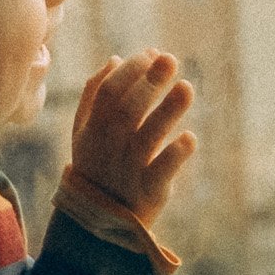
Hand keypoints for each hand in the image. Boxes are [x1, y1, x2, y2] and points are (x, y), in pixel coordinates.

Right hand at [71, 50, 196, 225]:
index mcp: (92, 128)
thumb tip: (115, 58)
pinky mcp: (148, 191)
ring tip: (187, 87)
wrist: (98, 221)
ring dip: (167, 111)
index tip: (152, 53)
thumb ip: (94, 94)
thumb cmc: (97, 165)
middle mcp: (108, 146)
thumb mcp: (84, 131)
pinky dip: (175, 154)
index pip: (108, 91)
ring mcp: (128, 169)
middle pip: (128, 109)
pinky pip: (162, 171)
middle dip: (149, 82)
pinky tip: (190, 138)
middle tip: (170, 60)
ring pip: (147, 137)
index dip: (131, 71)